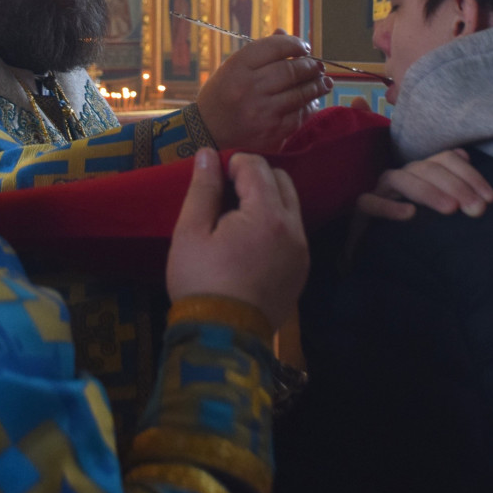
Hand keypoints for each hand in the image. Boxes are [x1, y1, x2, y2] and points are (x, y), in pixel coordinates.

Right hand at [168, 149, 307, 329]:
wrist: (223, 338)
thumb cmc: (201, 281)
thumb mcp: (191, 232)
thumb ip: (203, 189)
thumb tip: (208, 154)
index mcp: (268, 215)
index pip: (257, 166)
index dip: (232, 163)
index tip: (213, 178)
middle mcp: (294, 228)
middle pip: (282, 180)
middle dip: (255, 177)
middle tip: (225, 195)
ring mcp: (302, 251)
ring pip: (290, 206)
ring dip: (267, 200)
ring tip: (236, 219)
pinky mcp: (301, 270)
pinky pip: (292, 232)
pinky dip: (275, 225)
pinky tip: (249, 242)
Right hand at [197, 32, 329, 151]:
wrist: (207, 132)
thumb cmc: (222, 95)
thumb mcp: (232, 67)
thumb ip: (260, 52)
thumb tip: (286, 35)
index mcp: (237, 67)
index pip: (275, 47)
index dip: (295, 44)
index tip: (304, 47)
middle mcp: (249, 88)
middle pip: (292, 70)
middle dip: (311, 66)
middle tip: (318, 66)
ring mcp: (261, 112)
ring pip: (300, 93)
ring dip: (317, 86)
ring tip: (324, 82)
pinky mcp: (271, 132)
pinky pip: (299, 116)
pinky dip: (309, 107)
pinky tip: (311, 102)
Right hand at [357, 148, 492, 221]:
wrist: (379, 253)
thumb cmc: (416, 230)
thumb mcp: (440, 208)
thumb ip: (453, 185)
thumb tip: (466, 155)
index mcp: (422, 172)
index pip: (445, 159)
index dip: (470, 175)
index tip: (490, 199)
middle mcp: (402, 176)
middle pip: (427, 168)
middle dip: (456, 186)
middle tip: (476, 210)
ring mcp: (380, 191)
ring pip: (400, 179)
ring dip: (427, 192)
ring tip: (450, 210)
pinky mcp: (361, 210)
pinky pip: (369, 203)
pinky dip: (389, 206)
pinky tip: (409, 214)